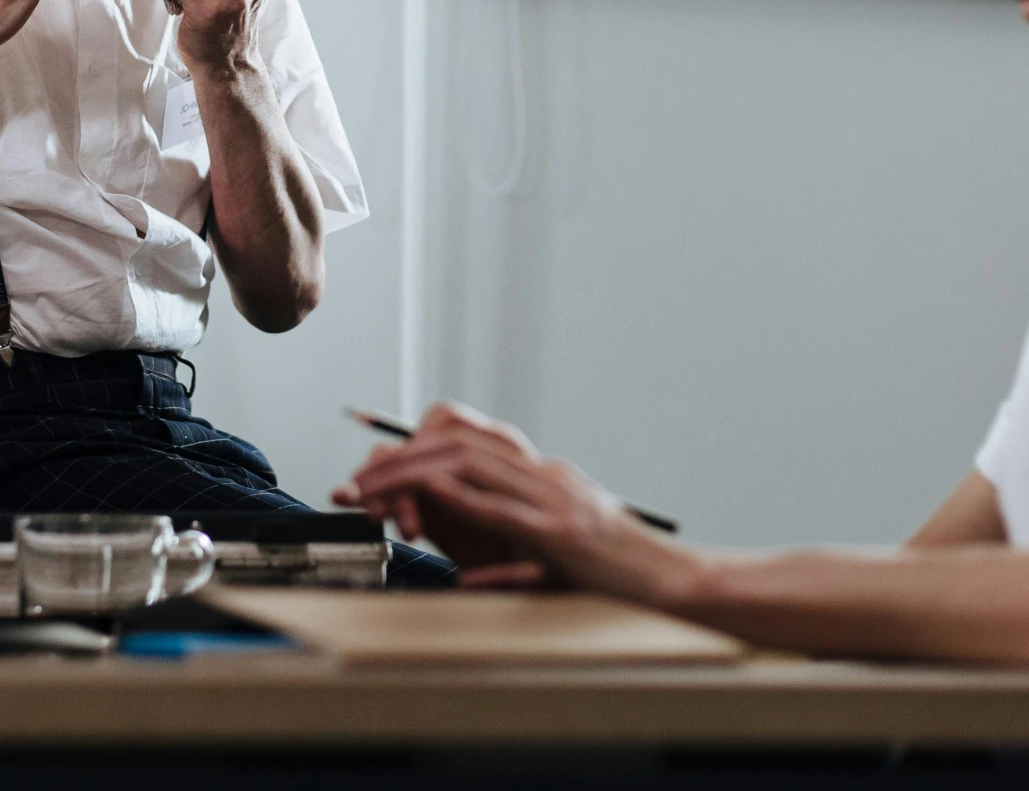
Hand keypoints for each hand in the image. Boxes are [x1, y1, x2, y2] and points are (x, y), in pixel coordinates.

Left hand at [334, 403, 641, 589]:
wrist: (671, 585)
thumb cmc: (614, 576)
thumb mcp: (553, 556)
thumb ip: (508, 555)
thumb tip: (462, 575)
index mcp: (541, 476)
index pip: (466, 443)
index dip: (414, 450)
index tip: (373, 471)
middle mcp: (544, 475)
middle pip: (457, 444)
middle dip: (398, 460)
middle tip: (356, 481)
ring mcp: (554, 499)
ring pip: (471, 465)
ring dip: (414, 475)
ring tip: (374, 491)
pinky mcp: (561, 532)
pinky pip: (503, 507)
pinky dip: (462, 498)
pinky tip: (429, 497)